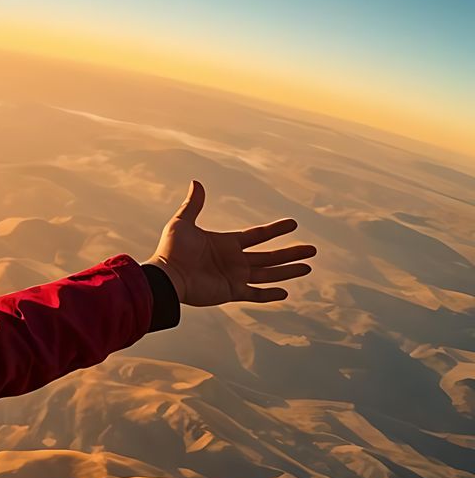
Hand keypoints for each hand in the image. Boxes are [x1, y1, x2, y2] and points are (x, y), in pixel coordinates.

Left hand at [147, 180, 314, 307]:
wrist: (165, 276)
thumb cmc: (171, 250)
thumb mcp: (182, 223)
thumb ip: (193, 205)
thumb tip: (196, 182)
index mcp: (227, 244)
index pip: (258, 236)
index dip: (275, 230)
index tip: (293, 224)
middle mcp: (234, 261)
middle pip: (270, 257)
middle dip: (291, 253)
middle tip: (312, 250)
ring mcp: (234, 277)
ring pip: (268, 274)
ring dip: (288, 271)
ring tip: (308, 267)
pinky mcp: (230, 292)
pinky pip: (255, 294)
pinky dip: (269, 295)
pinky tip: (286, 292)